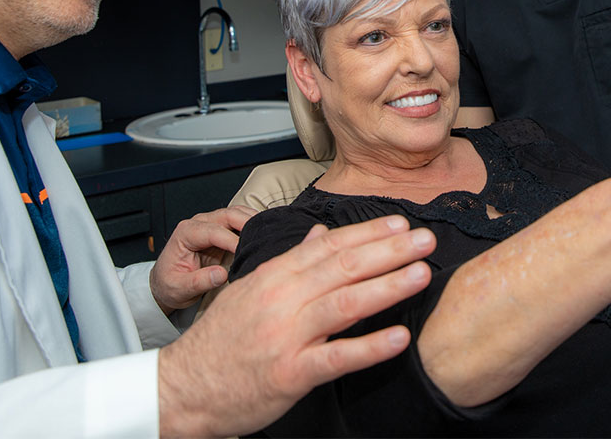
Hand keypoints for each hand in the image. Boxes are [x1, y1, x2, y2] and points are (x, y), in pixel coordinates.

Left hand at [150, 205, 255, 313]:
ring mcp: (210, 224)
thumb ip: (199, 281)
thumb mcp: (179, 288)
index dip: (231, 240)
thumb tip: (221, 275)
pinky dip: (252, 223)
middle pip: (227, 215)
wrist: (165, 283)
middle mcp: (198, 223)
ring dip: (253, 220)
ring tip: (269, 232)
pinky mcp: (220, 230)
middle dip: (247, 223)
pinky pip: (239, 221)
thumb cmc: (169, 284)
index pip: (213, 231)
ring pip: (236, 213)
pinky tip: (264, 231)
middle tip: (264, 235)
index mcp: (185, 232)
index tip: (244, 252)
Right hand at [157, 214, 435, 437]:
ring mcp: (287, 336)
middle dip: (389, 250)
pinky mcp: (289, 374)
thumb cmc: (221, 339)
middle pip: (343, 267)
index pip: (330, 245)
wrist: (185, 387)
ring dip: (387, 286)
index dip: (368, 233)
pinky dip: (369, 347)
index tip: (400, 223)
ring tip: (421, 274)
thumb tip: (321, 233)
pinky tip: (399, 338)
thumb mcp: (251, 289)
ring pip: (344, 304)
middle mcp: (282, 299)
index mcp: (275, 276)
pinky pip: (336, 358)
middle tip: (425, 239)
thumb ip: (290, 261)